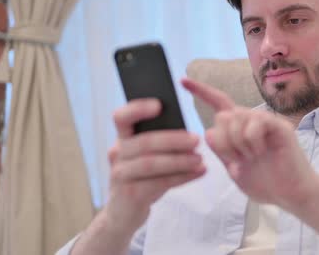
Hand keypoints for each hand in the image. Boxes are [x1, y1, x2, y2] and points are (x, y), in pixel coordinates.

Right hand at [104, 98, 205, 232]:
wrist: (124, 213)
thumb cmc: (141, 177)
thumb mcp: (145, 156)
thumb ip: (157, 141)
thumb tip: (185, 128)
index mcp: (122, 138)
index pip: (121, 117)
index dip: (138, 108)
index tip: (159, 105)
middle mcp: (118, 154)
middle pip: (144, 142)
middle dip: (173, 139)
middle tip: (196, 139)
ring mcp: (121, 174)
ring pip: (151, 163)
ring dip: (179, 160)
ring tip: (200, 159)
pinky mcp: (130, 194)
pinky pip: (158, 183)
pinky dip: (182, 177)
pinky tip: (199, 172)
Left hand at [182, 78, 317, 209]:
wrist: (290, 194)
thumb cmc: (265, 183)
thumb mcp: (234, 169)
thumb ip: (221, 151)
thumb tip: (208, 132)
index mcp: (238, 130)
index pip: (218, 104)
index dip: (201, 92)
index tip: (182, 81)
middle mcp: (250, 121)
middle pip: (222, 115)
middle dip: (224, 141)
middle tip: (237, 158)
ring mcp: (265, 122)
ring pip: (235, 118)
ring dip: (238, 143)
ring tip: (252, 157)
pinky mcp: (278, 126)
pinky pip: (254, 124)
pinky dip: (252, 141)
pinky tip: (261, 152)